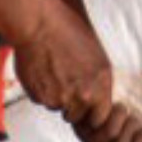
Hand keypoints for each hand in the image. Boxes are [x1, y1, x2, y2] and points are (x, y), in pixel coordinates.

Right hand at [8, 0, 113, 132]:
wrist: (39, 24)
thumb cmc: (67, 31)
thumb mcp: (96, 55)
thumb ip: (98, 82)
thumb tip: (97, 101)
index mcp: (102, 83)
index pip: (101, 118)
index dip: (91, 114)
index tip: (85, 107)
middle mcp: (84, 95)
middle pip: (78, 117)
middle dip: (71, 108)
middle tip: (64, 87)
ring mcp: (62, 98)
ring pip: (58, 109)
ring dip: (55, 99)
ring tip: (52, 74)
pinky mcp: (41, 97)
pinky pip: (42, 101)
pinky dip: (41, 91)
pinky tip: (41, 71)